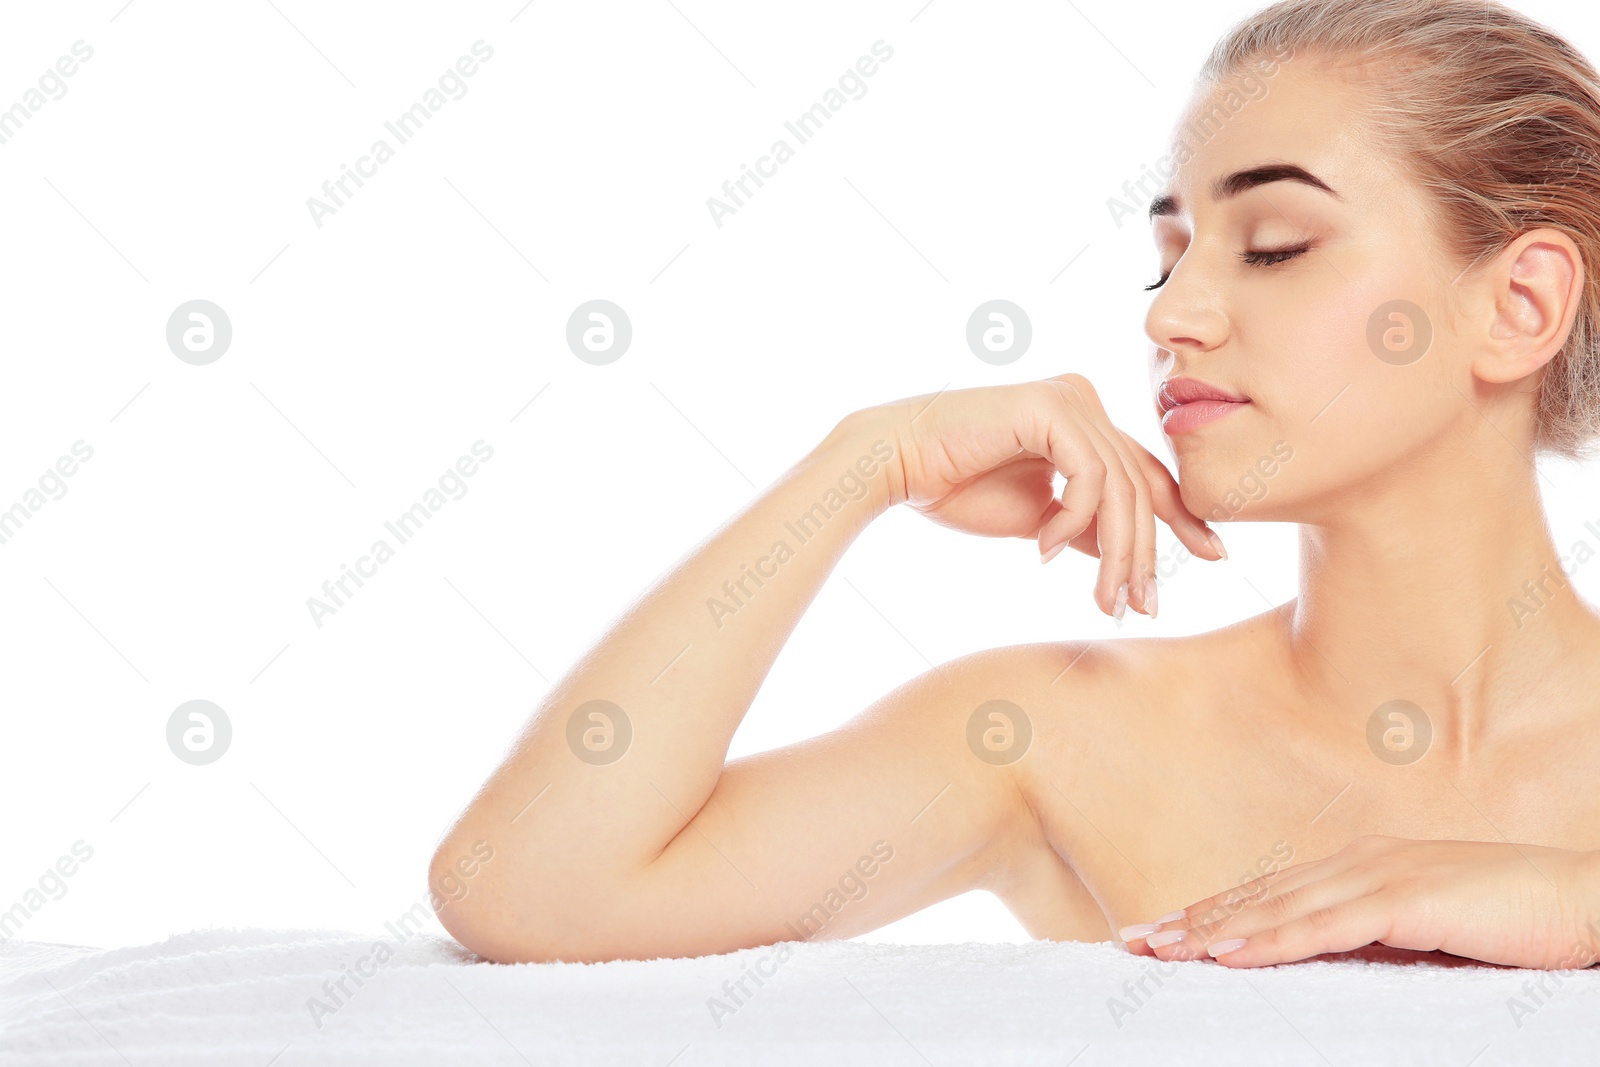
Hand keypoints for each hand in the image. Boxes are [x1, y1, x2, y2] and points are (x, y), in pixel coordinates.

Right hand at [859, 373, 1224, 618]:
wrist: (896, 464)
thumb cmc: (954, 486)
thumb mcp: (1036, 517)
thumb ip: (1082, 524)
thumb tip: (1122, 551)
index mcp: (1082, 420)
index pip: (1146, 473)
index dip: (1181, 519)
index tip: (1212, 558)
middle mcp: (1084, 400)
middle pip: (1141, 485)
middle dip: (1146, 553)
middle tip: (1142, 606)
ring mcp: (1070, 398)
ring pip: (1122, 487)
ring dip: (1116, 553)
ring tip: (1104, 599)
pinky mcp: (1050, 407)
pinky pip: (1090, 475)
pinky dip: (1074, 521)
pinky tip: (1043, 550)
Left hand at [1122, 836, 1599, 968]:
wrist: (1586, 899)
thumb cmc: (1514, 920)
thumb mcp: (1426, 933)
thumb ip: (1373, 940)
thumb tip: (1322, 963)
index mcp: (1362, 868)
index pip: (1270, 895)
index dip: (1212, 914)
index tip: (1160, 933)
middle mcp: (1360, 863)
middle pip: (1259, 897)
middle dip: (1192, 920)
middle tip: (1133, 942)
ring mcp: (1381, 876)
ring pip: (1278, 908)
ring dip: (1214, 930)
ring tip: (1162, 949)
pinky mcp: (1407, 900)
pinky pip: (1325, 926)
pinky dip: (1272, 939)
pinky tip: (1230, 955)